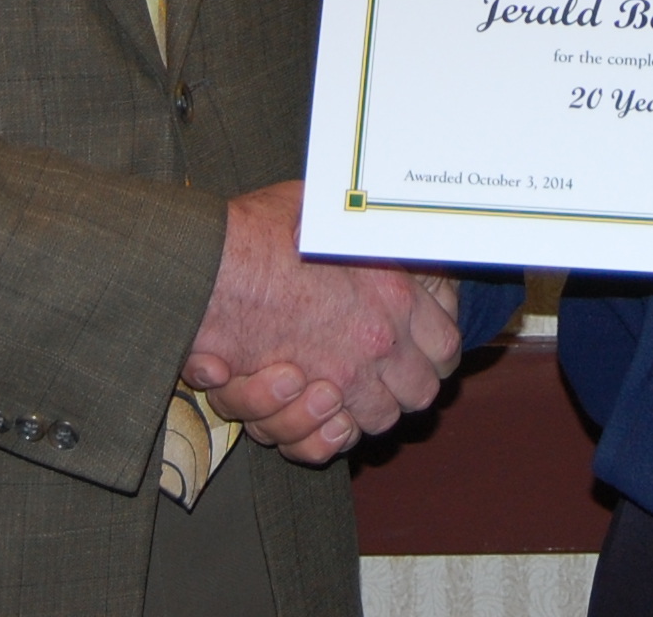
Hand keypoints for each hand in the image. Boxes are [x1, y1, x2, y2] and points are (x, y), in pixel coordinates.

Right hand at [177, 185, 461, 463]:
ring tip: (341, 391)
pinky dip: (326, 437)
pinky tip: (319, 415)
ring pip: (380, 421)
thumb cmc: (257, 232)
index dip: (435, 351)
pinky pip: (333, 443)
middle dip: (405, 387)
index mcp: (393, 292)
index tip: (421, 348)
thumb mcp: (321, 210)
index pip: (446, 344)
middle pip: (421, 392)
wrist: (206, 266)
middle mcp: (377, 342)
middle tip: (382, 374)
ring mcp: (343, 379)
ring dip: (364, 411)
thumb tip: (371, 213)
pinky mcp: (301, 408)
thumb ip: (356, 222)